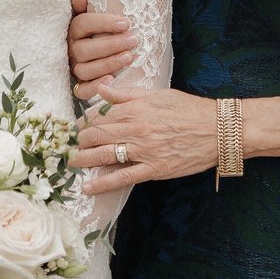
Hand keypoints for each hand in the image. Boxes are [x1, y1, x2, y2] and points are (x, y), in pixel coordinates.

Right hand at [67, 0, 141, 99]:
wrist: (102, 53)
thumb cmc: (101, 32)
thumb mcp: (94, 15)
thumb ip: (87, 4)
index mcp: (74, 30)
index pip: (82, 24)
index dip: (103, 23)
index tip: (125, 23)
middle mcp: (71, 50)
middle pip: (85, 49)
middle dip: (111, 44)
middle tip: (134, 40)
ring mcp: (74, 69)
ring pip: (85, 69)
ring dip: (108, 63)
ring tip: (130, 57)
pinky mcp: (80, 86)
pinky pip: (83, 90)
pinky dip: (96, 86)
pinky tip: (112, 80)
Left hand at [72, 88, 221, 195]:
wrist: (219, 129)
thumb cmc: (189, 109)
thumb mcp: (157, 94)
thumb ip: (126, 94)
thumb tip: (102, 90)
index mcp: (135, 109)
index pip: (98, 116)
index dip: (80, 124)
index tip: (68, 130)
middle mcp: (136, 129)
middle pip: (96, 136)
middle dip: (75, 143)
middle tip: (60, 149)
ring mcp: (144, 150)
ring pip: (105, 155)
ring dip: (82, 161)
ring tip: (66, 165)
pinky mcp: (154, 168)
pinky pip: (124, 177)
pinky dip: (104, 183)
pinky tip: (88, 187)